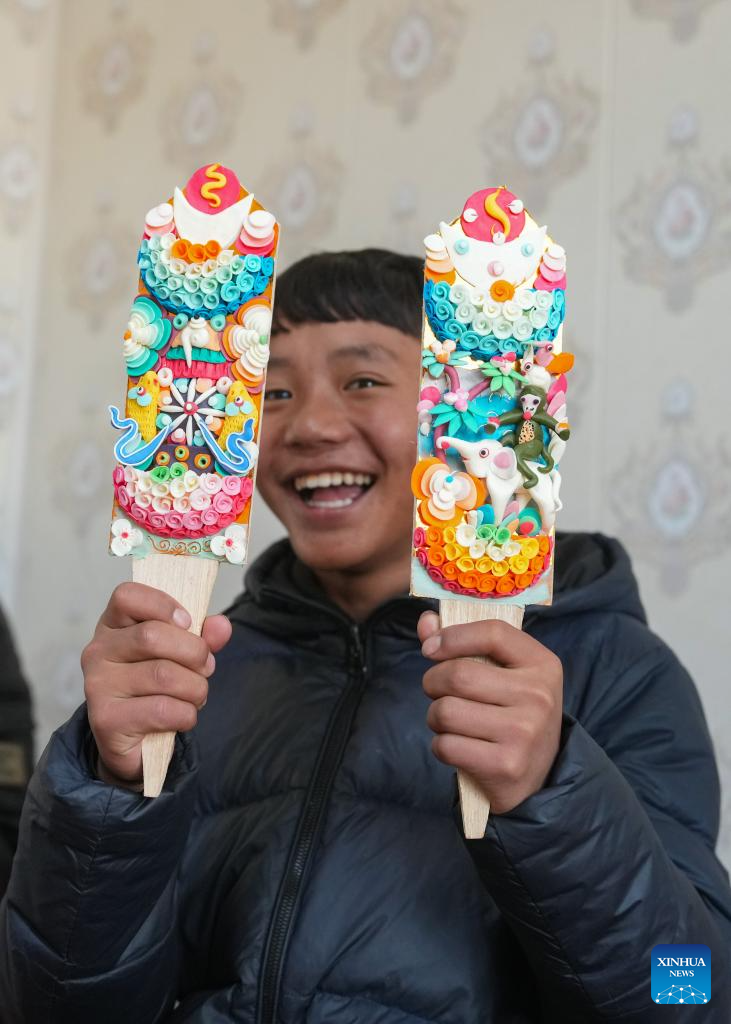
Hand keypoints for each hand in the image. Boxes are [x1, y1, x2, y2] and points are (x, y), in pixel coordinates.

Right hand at [81, 583, 231, 788]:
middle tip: (205, 668)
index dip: (164, 605)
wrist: (135, 743)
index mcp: (113, 625)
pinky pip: (163, 710)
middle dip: (194, 652)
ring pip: (163, 675)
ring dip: (195, 688)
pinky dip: (186, 714)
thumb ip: (203, 637)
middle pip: (152, 636)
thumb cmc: (157, 688)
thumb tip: (221, 626)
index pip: (126, 595)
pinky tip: (181, 717)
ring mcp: (97, 685)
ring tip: (195, 695)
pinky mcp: (106, 720)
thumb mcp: (182, 655)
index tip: (188, 623)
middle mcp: (98, 651)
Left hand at [418, 611, 562, 814]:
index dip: (453, 636)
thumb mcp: (504, 674)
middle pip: (458, 675)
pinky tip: (459, 747)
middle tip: (440, 693)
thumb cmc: (512, 714)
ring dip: (435, 717)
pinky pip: (445, 745)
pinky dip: (441, 746)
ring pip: (445, 711)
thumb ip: (463, 643)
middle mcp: (538, 696)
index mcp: (542, 664)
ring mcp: (524, 733)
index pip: (493, 633)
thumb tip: (426, 621)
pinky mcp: (505, 766)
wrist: (538, 778)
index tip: (430, 648)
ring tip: (451, 722)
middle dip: (433, 682)